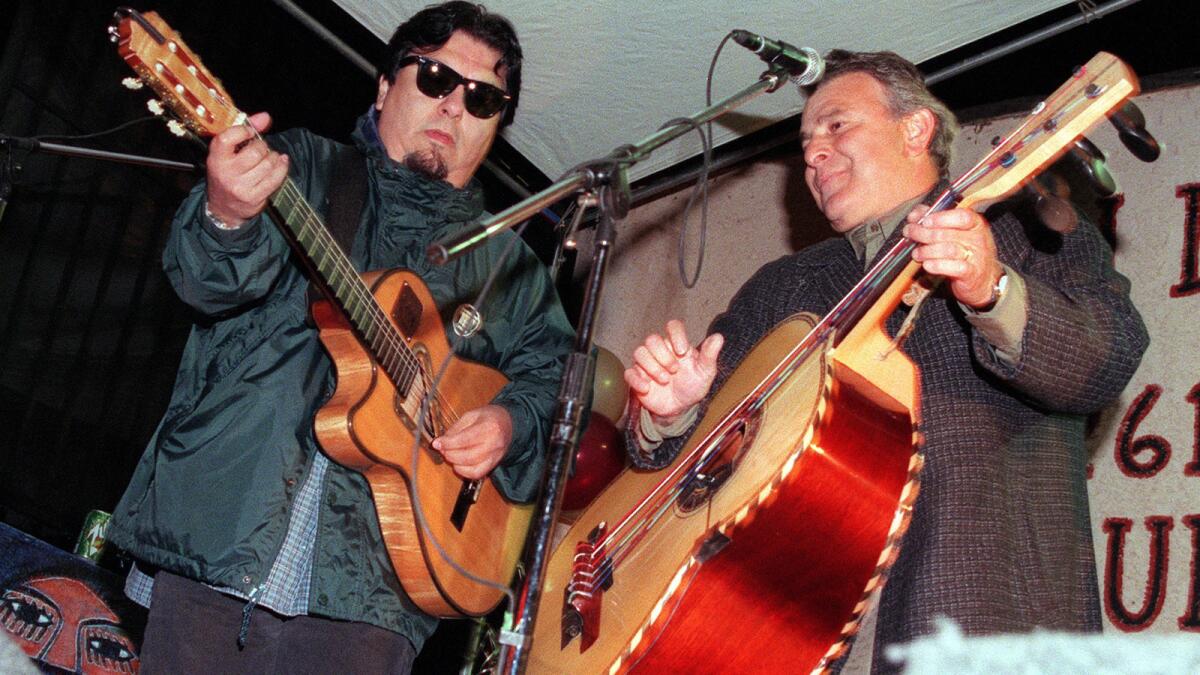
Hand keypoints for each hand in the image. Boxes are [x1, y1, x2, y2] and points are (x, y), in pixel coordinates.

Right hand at [205, 112, 289, 227]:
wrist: (223, 207)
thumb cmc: (227, 172)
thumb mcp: (227, 152)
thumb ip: (244, 130)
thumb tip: (265, 117)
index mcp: (215, 158)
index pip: (227, 138)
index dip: (243, 130)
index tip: (250, 131)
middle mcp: (226, 173)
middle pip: (255, 151)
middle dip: (262, 146)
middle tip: (260, 148)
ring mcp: (240, 187)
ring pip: (267, 164)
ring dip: (273, 157)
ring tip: (269, 157)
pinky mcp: (254, 197)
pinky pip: (275, 178)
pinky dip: (282, 167)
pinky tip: (281, 162)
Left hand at [432, 404, 512, 480]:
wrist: (508, 424)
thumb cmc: (489, 417)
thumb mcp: (471, 415)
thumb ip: (456, 428)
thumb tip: (441, 441)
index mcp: (489, 427)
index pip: (465, 439)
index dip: (447, 443)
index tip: (436, 443)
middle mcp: (494, 444)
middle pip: (467, 456)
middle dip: (449, 454)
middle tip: (442, 448)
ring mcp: (495, 457)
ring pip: (472, 468)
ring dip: (455, 463)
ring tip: (450, 454)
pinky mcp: (493, 465)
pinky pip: (477, 474)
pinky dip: (464, 472)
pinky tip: (458, 464)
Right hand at [624, 319, 722, 423]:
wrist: (680, 407)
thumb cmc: (692, 385)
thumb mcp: (705, 372)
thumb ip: (709, 355)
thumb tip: (718, 337)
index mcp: (677, 345)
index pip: (673, 327)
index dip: (676, 335)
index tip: (682, 351)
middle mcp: (660, 351)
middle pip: (652, 339)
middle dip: (663, 355)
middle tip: (674, 370)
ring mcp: (646, 364)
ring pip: (639, 352)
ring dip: (652, 367)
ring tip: (664, 380)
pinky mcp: (637, 378)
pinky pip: (629, 373)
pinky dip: (636, 380)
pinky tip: (647, 388)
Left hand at [903, 204, 1004, 308]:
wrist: (984, 278)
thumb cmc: (965, 251)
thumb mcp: (955, 232)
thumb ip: (935, 219)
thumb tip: (915, 214)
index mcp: (975, 224)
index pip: (962, 216)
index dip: (941, 218)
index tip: (924, 221)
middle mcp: (978, 238)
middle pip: (947, 233)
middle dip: (923, 233)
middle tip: (909, 233)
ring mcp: (976, 256)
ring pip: (948, 250)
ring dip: (926, 251)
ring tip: (916, 253)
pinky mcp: (971, 274)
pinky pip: (953, 268)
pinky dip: (937, 265)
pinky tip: (927, 265)